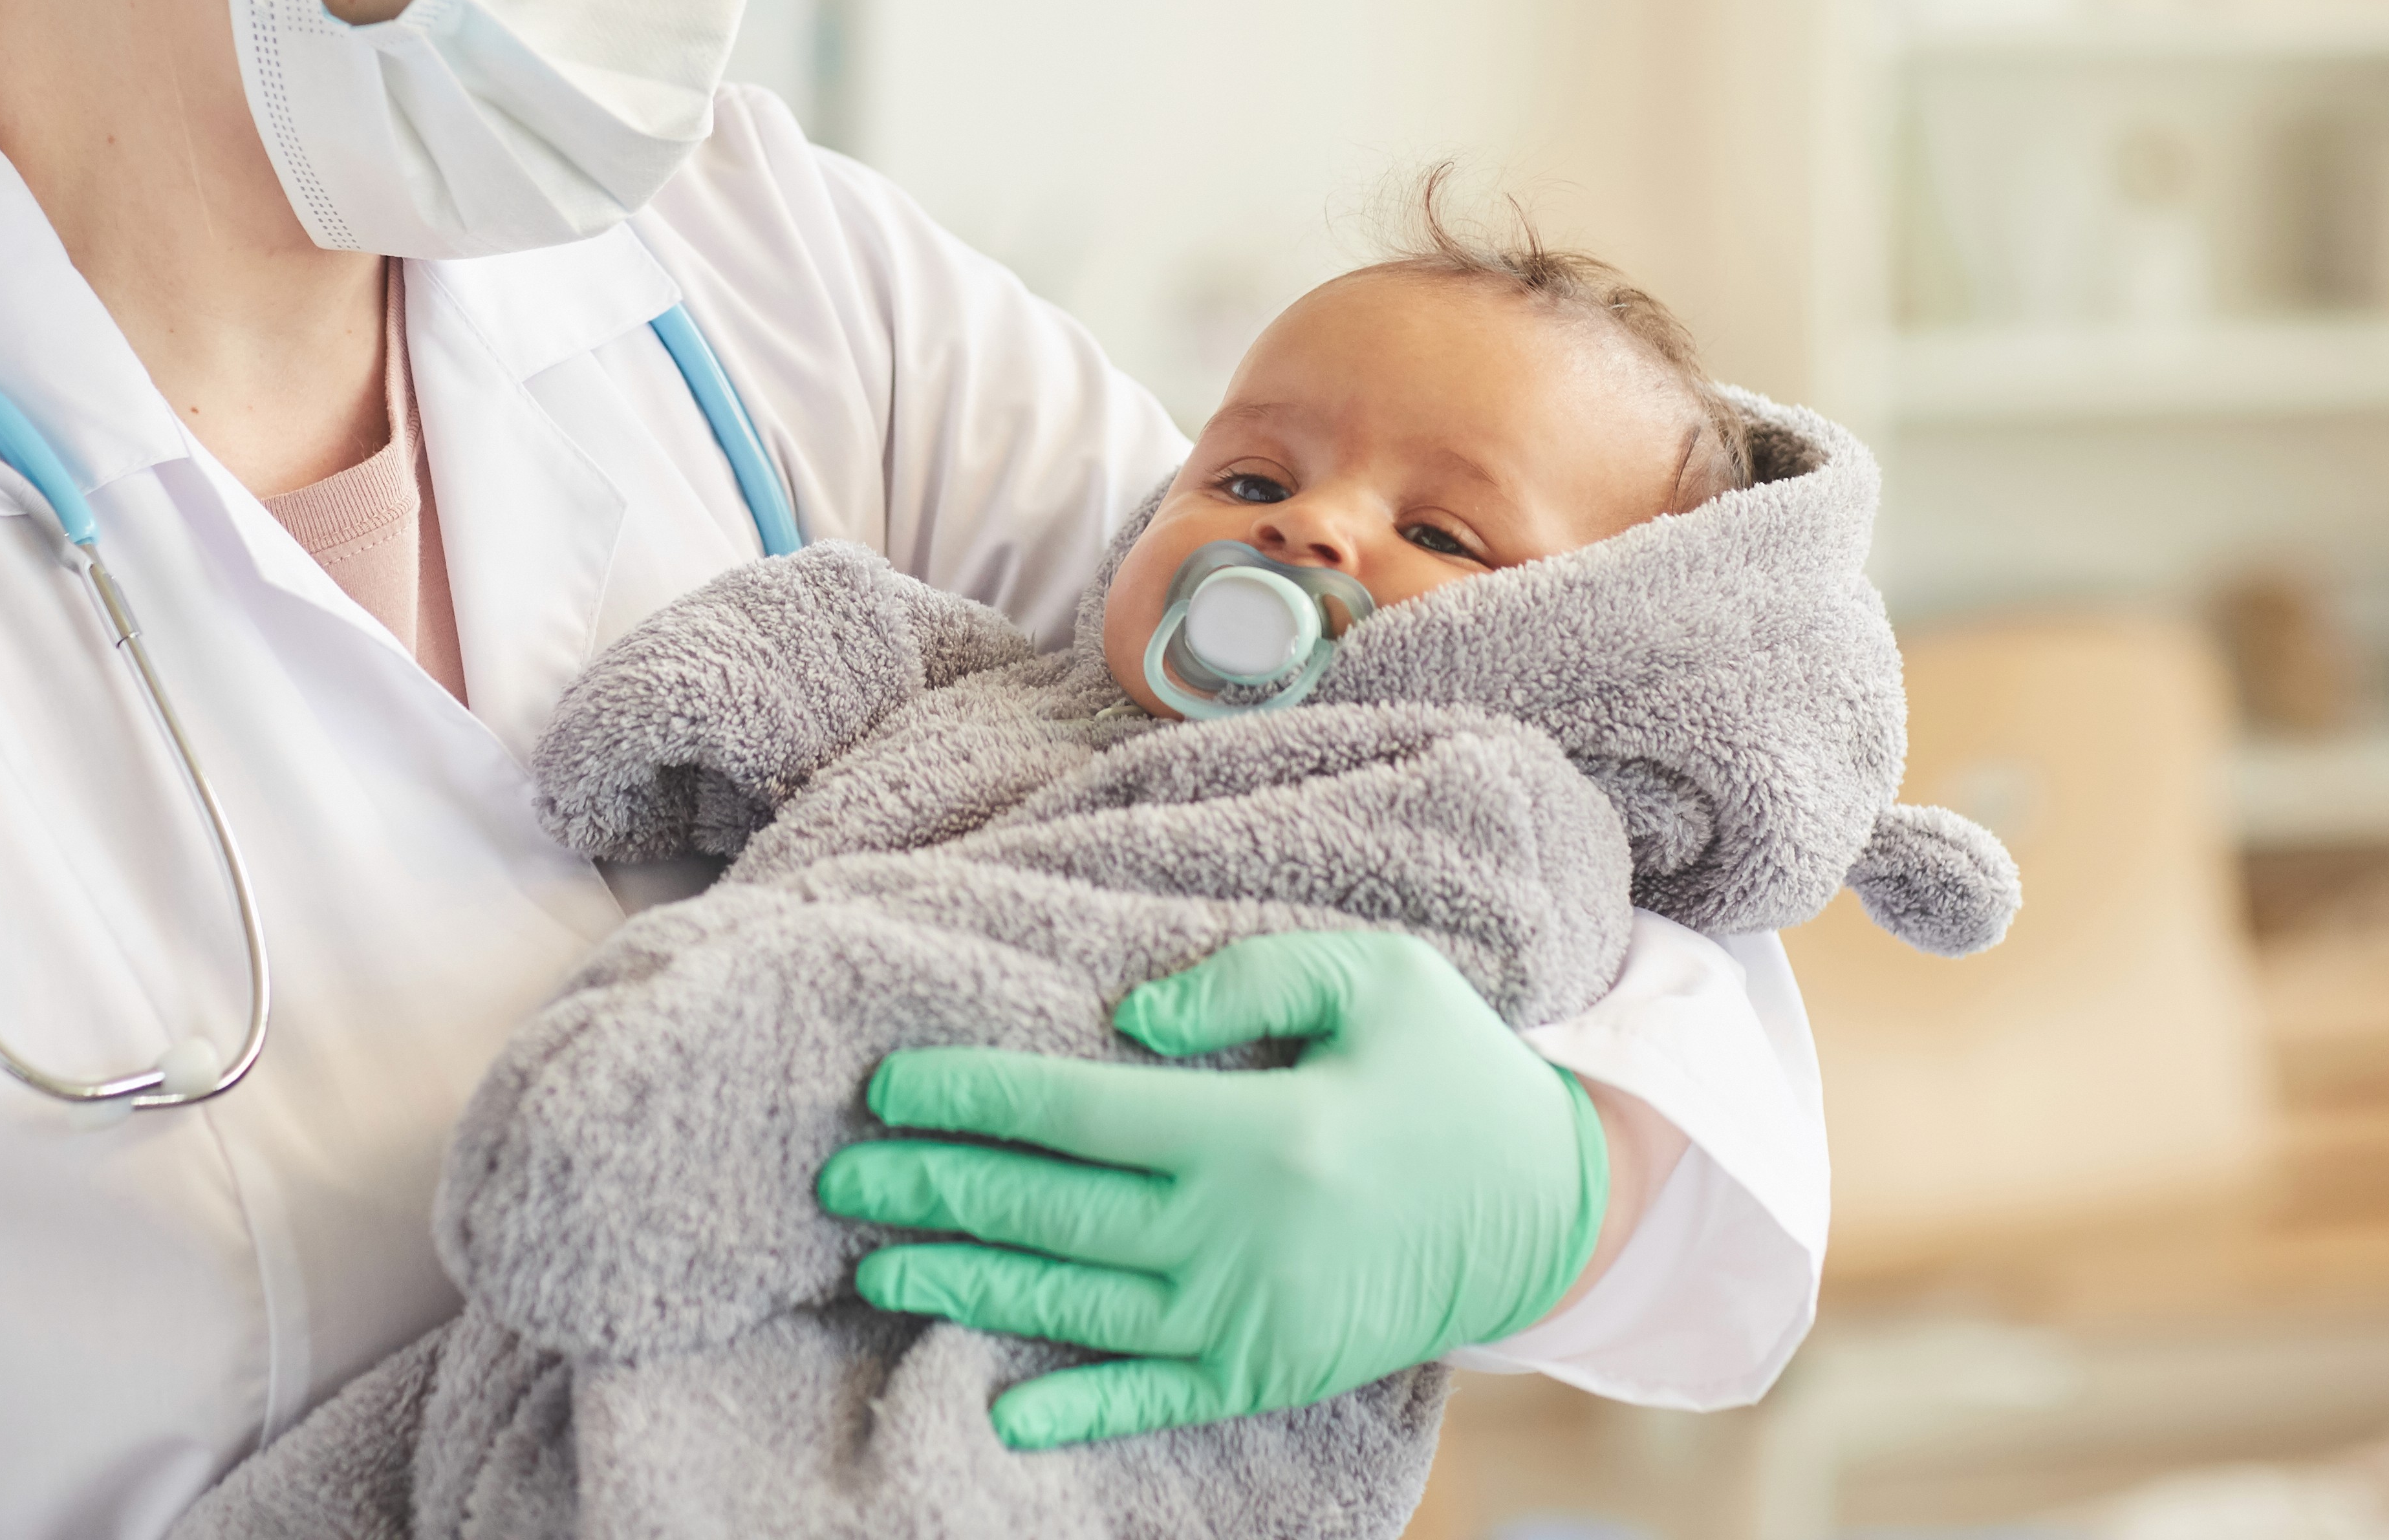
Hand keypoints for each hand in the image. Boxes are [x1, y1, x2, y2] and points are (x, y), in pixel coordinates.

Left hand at [814, 930, 1606, 1448]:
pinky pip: (1149, 1397)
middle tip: (836, 1177)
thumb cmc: (1455, 1073)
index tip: (887, 1083)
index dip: (973, 1096)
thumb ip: (1249, 979)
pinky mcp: (1267, 1372)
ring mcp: (1248, 1318)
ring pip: (1074, 1304)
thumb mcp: (1378, 978)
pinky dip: (1069, 1409)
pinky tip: (993, 1408)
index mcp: (1258, 1132)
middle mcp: (1239, 1235)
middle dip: (932, 1191)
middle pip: (1050, 1212)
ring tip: (873, 1268)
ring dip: (965, 1286)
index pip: (1075, 1111)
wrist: (1552, 1209)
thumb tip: (1131, 1021)